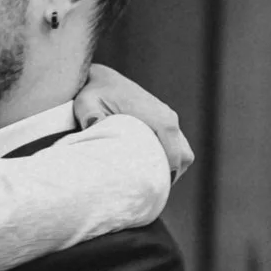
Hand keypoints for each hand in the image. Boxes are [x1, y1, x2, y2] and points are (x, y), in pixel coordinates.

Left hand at [75, 61, 192, 182]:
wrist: (99, 79)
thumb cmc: (94, 92)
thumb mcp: (87, 103)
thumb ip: (90, 115)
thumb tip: (96, 126)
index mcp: (156, 116)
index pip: (175, 152)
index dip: (167, 174)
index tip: (152, 189)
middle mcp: (167, 117)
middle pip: (184, 156)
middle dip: (171, 176)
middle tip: (149, 192)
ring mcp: (166, 118)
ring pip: (182, 153)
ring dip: (171, 168)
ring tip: (149, 183)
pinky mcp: (162, 122)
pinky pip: (175, 146)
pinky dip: (168, 160)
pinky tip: (148, 170)